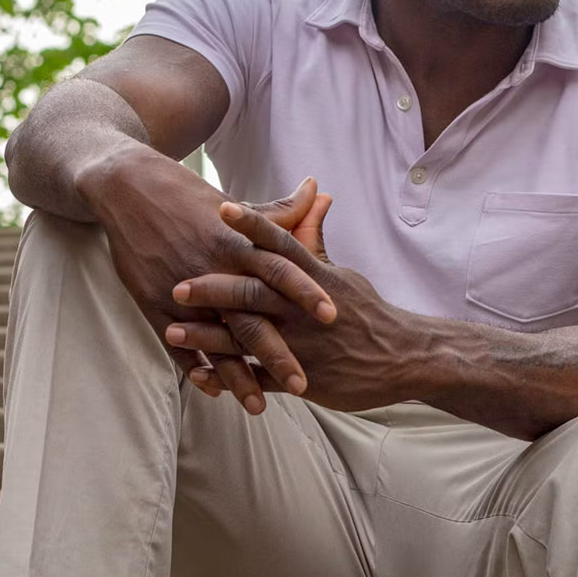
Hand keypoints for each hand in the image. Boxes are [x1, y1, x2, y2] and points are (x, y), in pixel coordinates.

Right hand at [82, 147, 336, 410]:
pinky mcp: (156, 304)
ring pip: (216, 343)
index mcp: (238, 244)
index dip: (307, 293)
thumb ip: (281, 211)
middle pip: (251, 319)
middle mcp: (213, 272)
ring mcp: (183, 293)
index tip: (334, 317)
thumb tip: (318, 191)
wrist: (128, 191)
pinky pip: (178, 345)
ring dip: (237, 377)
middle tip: (303, 385)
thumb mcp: (236, 205)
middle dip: (277, 355)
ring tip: (260, 407)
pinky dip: (196, 368)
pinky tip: (215, 392)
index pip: (281, 270)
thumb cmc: (189, 198)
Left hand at [167, 196, 415, 412]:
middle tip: (177, 284)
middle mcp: (303, 311)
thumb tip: (314, 197)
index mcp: (314, 281)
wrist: (404, 358)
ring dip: (208, 337)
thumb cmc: (369, 314)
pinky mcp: (301, 379)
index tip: (223, 208)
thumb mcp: (342, 276)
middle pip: (253, 293)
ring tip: (172, 333)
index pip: (281, 246)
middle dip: (213, 289)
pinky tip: (200, 377)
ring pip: (248, 339)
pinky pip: (259, 379)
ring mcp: (301, 346)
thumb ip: (315, 242)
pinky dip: (230, 379)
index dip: (252, 227)